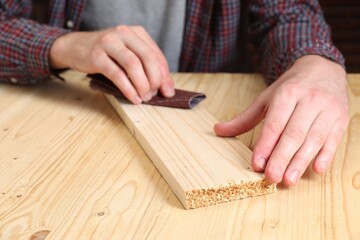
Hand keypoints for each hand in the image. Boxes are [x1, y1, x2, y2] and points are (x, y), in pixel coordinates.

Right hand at [50, 25, 174, 103]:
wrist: (74, 47)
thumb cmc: (106, 53)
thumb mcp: (128, 55)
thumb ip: (147, 68)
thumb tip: (167, 89)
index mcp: (136, 32)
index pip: (157, 55)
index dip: (164, 76)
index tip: (168, 92)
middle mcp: (124, 33)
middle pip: (148, 58)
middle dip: (155, 80)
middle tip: (153, 94)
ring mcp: (109, 43)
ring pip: (133, 65)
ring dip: (142, 85)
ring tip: (144, 97)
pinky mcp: (96, 55)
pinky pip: (117, 74)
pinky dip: (128, 89)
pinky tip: (133, 98)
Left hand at [214, 55, 348, 185]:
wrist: (323, 69)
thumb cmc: (291, 87)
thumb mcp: (266, 98)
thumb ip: (245, 118)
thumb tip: (218, 130)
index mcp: (287, 93)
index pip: (275, 123)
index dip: (265, 145)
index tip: (256, 164)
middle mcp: (309, 101)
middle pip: (294, 133)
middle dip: (282, 158)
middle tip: (272, 177)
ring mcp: (328, 110)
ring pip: (313, 139)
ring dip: (300, 162)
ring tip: (288, 180)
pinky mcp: (340, 119)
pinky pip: (333, 140)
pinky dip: (325, 156)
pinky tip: (316, 170)